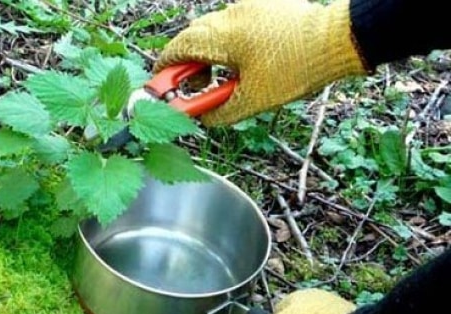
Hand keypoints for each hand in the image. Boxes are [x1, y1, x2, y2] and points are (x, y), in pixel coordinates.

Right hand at [155, 0, 366, 126]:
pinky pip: (234, 25)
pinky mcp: (264, 7)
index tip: (160, 85)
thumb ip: (219, 112)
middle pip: (192, 39)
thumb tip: (202, 119)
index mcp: (219, 37)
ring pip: (213, 31)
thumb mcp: (253, 100)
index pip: (177, 50)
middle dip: (187, 66)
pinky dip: (228, 44)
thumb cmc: (295, 69)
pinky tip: (243, 62)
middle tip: (194, 89)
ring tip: (220, 78)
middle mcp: (228, 16)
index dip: (164, 69)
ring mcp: (246, 8)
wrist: (336, 41)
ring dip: (208, 55)